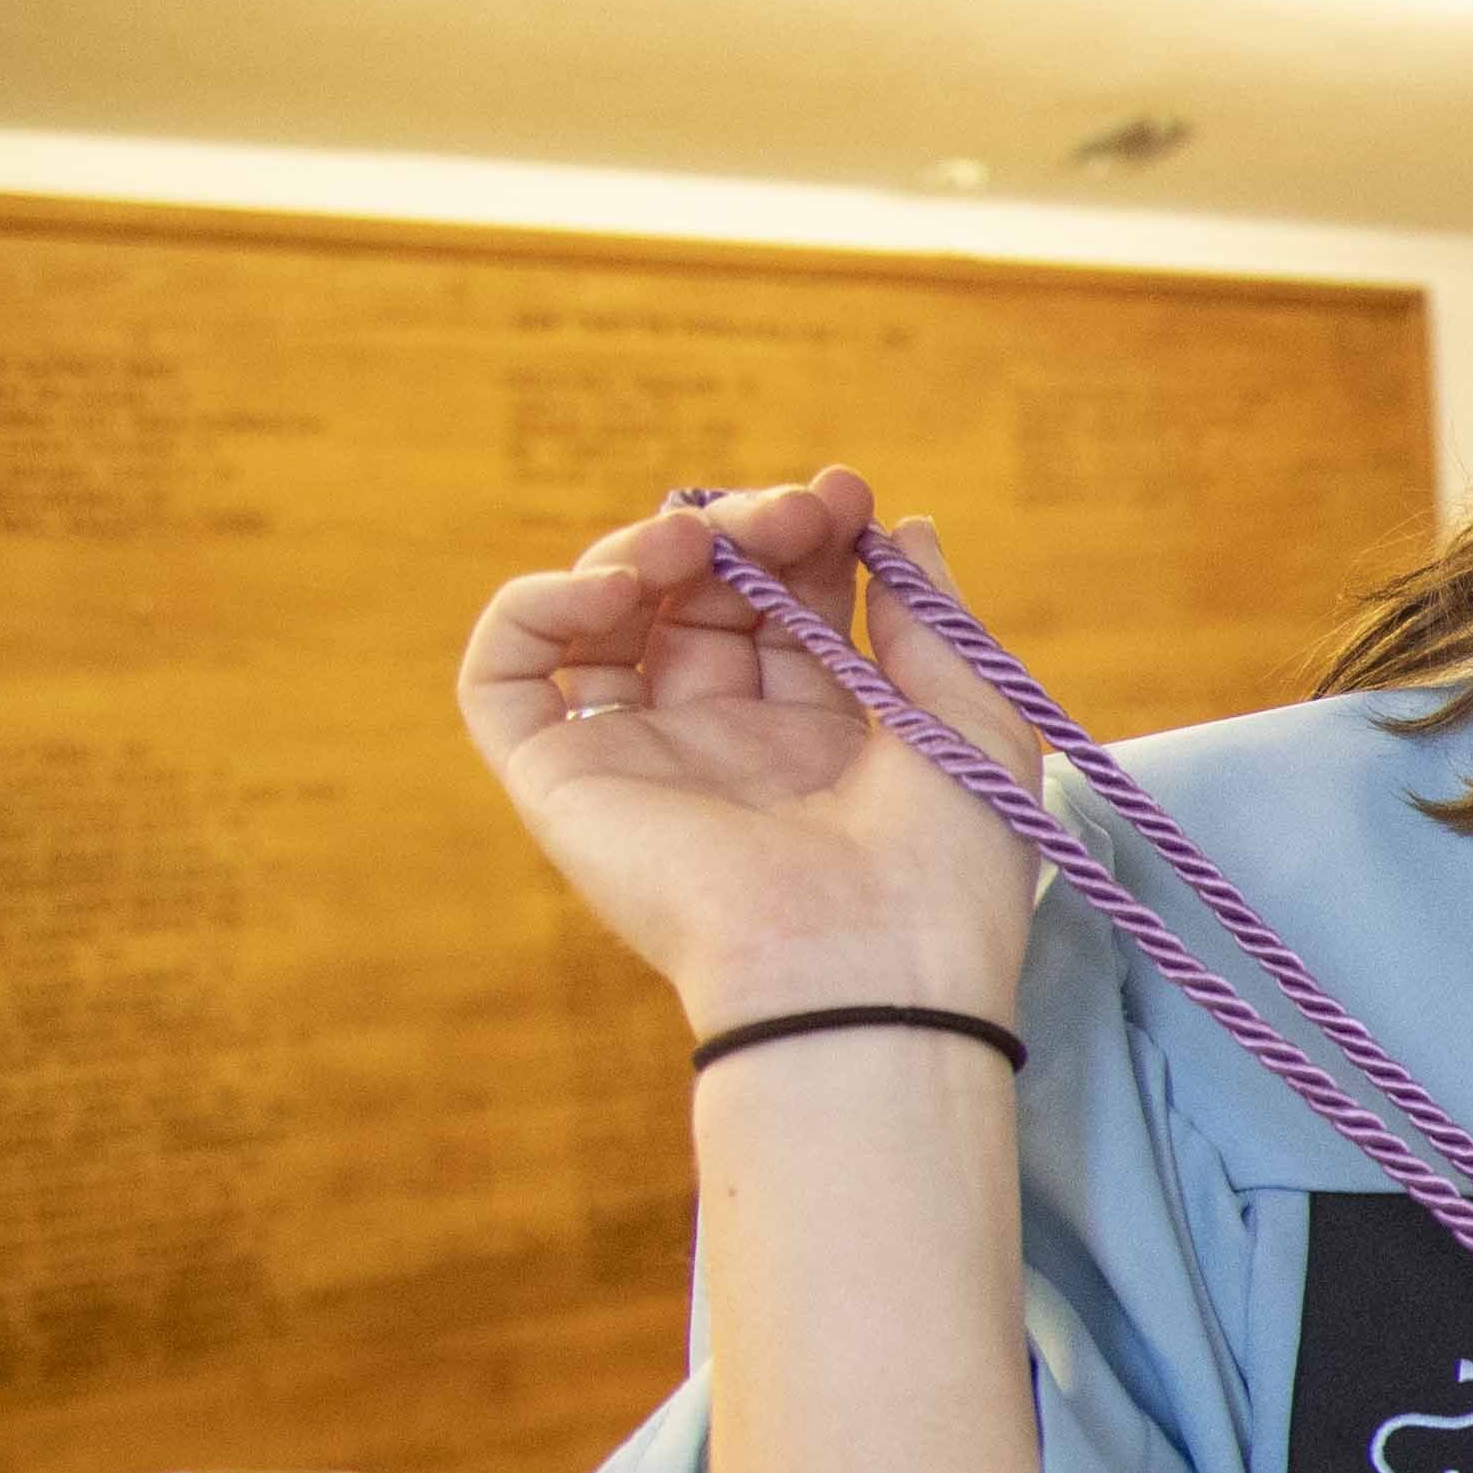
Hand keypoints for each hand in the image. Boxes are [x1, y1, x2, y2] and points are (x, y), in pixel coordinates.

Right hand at [451, 470, 1047, 1033]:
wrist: (871, 975)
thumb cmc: (941, 872)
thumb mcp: (968, 721)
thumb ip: (930, 621)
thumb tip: (903, 527)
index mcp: (823, 743)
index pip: (790, 606)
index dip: (810, 537)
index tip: (850, 496)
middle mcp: (727, 750)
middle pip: (702, 599)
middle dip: (744, 531)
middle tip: (795, 511)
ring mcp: (643, 763)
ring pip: (606, 619)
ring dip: (642, 551)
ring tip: (700, 543)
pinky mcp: (563, 784)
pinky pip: (503, 679)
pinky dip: (537, 608)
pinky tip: (618, 589)